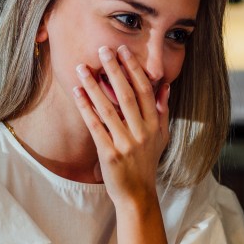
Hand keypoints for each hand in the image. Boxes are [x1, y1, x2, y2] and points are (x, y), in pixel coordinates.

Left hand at [72, 45, 168, 205]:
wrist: (137, 194)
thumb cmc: (147, 162)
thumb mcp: (161, 136)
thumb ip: (162, 110)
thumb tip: (165, 86)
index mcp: (155, 126)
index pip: (145, 91)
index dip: (134, 69)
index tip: (124, 51)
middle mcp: (142, 133)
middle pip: (127, 95)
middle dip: (115, 70)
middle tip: (104, 50)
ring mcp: (126, 144)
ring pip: (108, 109)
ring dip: (94, 86)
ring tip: (82, 68)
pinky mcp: (109, 154)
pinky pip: (95, 126)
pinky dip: (86, 108)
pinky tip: (77, 92)